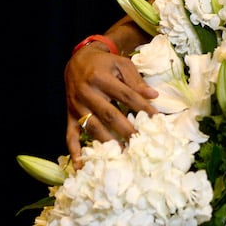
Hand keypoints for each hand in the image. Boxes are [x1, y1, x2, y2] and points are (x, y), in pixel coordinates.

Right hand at [63, 44, 157, 168]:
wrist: (78, 60)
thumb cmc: (105, 63)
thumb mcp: (121, 64)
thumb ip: (136, 80)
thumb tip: (153, 95)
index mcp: (100, 78)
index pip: (125, 95)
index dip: (141, 107)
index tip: (156, 118)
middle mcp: (86, 93)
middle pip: (109, 114)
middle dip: (125, 129)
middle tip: (140, 143)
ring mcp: (76, 106)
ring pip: (92, 127)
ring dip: (106, 142)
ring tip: (121, 154)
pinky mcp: (69, 115)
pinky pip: (70, 135)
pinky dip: (75, 151)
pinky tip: (81, 165)